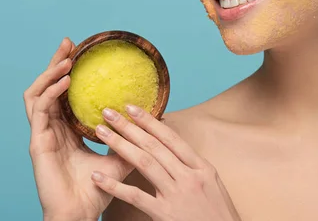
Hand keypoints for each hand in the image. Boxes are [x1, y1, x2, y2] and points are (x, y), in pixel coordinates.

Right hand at [23, 38, 135, 220]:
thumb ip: (132, 137)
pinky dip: (51, 93)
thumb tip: (158, 118)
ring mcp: (42, 135)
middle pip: (48, 87)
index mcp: (67, 130)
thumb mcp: (120, 157)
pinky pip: (40, 111)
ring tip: (66, 59)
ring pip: (37, 95)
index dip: (68, 71)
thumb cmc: (97, 190)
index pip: (64, 93)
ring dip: (50, 74)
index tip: (79, 51)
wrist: (82, 213)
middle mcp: (52, 129)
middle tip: (69, 42)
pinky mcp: (37, 143)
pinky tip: (65, 82)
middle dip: (56, 62)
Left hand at [91, 105, 241, 220]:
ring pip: (144, 163)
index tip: (132, 108)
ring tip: (101, 133)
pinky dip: (115, 186)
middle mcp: (189, 177)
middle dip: (129, 126)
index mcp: (202, 167)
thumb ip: (193, 168)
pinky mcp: (165, 214)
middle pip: (154, 146)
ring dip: (120, 145)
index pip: (171, 138)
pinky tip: (98, 176)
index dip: (150, 121)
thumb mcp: (213, 186)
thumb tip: (172, 151)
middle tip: (109, 112)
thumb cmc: (219, 216)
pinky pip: (135, 196)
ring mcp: (177, 194)